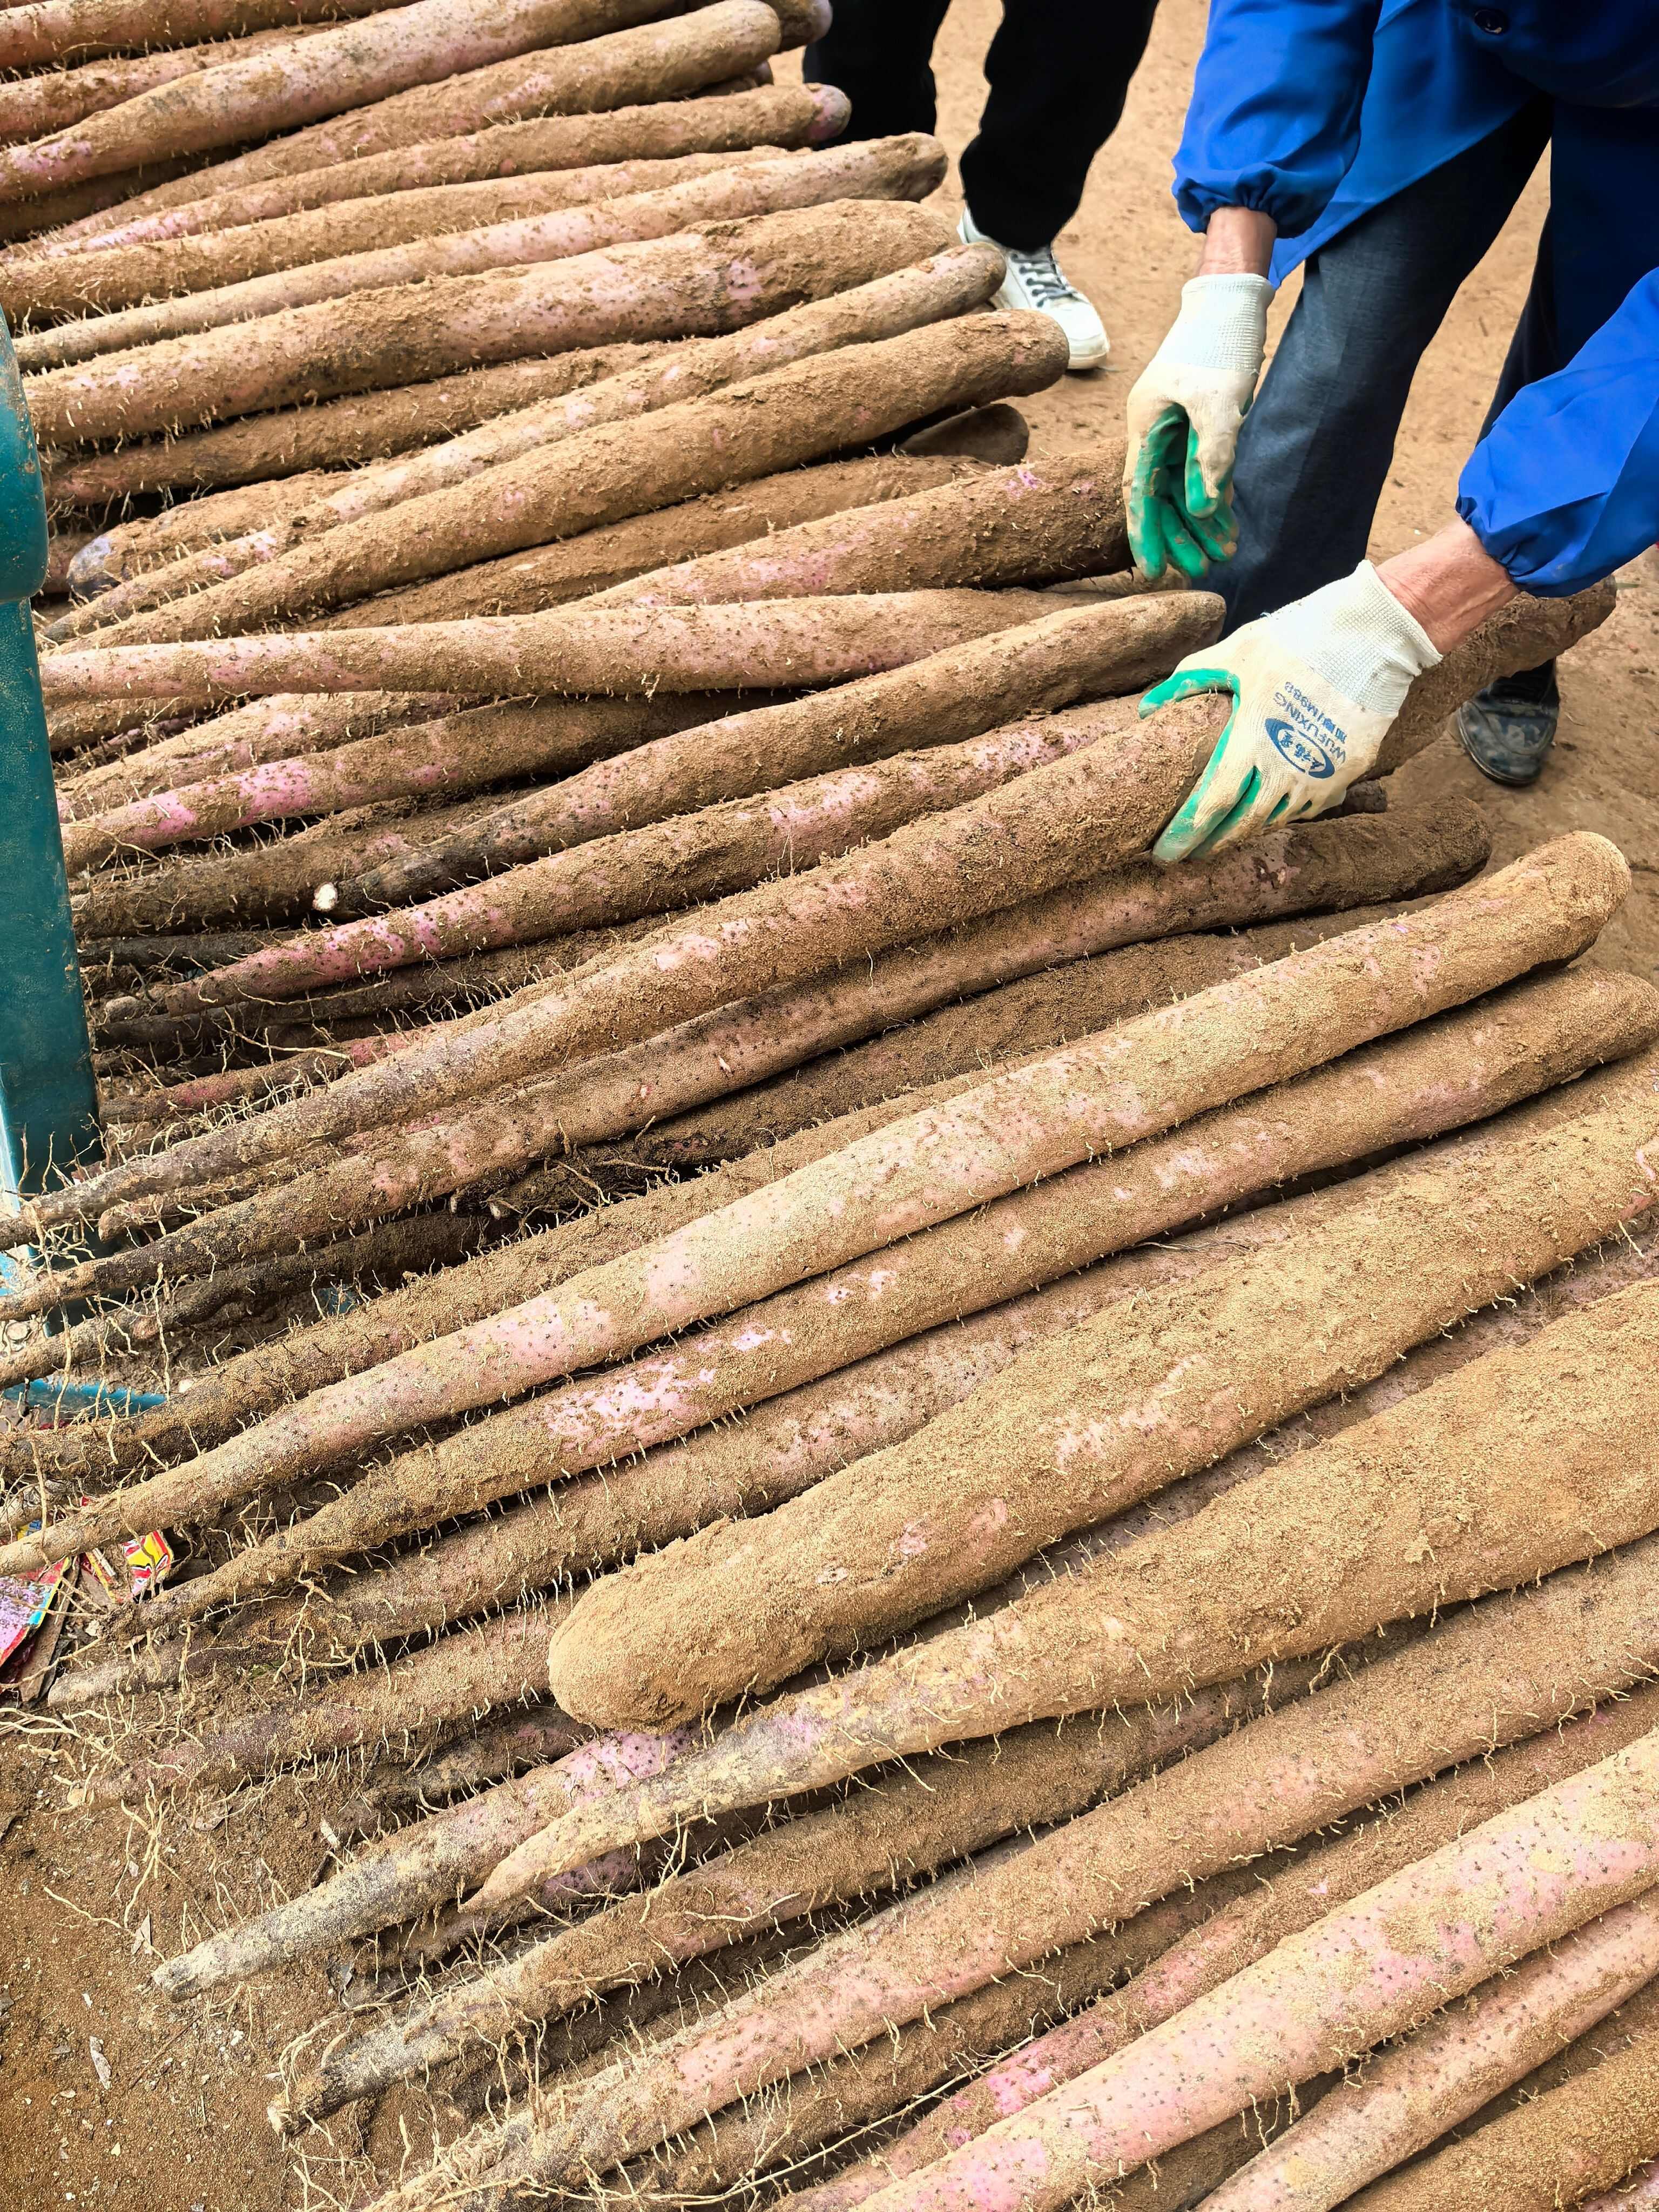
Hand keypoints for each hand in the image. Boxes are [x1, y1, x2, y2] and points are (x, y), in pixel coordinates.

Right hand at [1124, 271, 1271, 580]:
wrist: (1231, 300)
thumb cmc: (1219, 341)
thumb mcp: (1219, 399)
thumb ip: (1212, 453)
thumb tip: (1203, 506)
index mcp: (1144, 424)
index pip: (1136, 490)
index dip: (1144, 532)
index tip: (1151, 571)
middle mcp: (1153, 432)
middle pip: (1159, 496)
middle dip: (1177, 534)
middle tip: (1199, 570)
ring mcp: (1175, 430)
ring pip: (1182, 489)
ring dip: (1200, 522)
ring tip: (1221, 554)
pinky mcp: (1197, 426)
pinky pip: (1202, 472)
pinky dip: (1215, 498)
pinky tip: (1229, 525)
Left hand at [1145, 561, 1442, 863]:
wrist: (1375, 634)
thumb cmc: (1300, 639)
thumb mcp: (1237, 651)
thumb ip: (1190, 680)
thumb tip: (1147, 709)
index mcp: (1251, 741)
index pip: (1211, 805)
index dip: (1186, 835)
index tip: (1165, 853)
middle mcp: (1286, 768)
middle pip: (1242, 824)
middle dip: (1212, 844)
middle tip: (1192, 852)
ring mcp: (1322, 774)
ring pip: (1277, 819)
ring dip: (1248, 830)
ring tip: (1226, 834)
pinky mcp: (1350, 771)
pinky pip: (1311, 805)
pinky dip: (1286, 811)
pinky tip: (1272, 808)